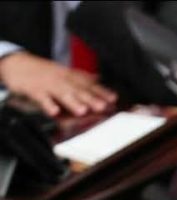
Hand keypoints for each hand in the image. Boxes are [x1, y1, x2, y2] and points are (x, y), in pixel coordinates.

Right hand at [0, 51, 115, 116]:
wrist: (17, 64)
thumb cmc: (44, 72)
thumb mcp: (64, 72)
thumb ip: (81, 78)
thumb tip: (99, 79)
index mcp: (69, 76)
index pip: (88, 84)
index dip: (101, 91)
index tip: (113, 99)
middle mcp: (61, 80)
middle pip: (77, 89)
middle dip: (90, 98)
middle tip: (102, 106)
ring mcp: (48, 84)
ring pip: (62, 93)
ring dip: (72, 102)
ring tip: (82, 111)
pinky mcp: (34, 89)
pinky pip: (41, 98)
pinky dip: (47, 104)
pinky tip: (54, 112)